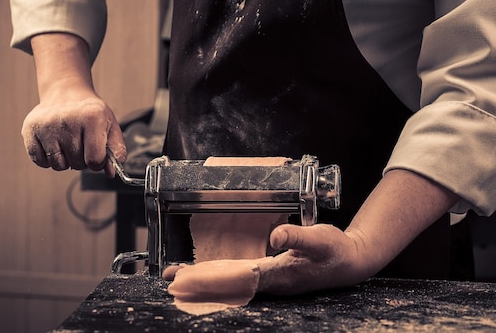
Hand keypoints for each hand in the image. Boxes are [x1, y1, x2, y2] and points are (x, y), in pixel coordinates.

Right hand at [22, 88, 125, 175]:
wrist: (66, 94)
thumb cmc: (89, 113)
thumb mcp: (110, 126)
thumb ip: (116, 150)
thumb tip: (110, 172)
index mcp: (91, 117)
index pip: (95, 159)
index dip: (97, 162)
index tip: (96, 154)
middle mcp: (67, 120)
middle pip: (77, 163)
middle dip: (81, 159)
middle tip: (80, 142)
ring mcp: (46, 125)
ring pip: (58, 165)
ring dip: (65, 160)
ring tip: (67, 143)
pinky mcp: (30, 130)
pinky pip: (41, 162)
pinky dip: (48, 159)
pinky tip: (53, 144)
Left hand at [165, 170, 458, 298]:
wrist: (351, 260)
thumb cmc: (335, 250)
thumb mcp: (319, 239)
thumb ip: (297, 236)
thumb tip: (276, 236)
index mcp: (277, 276)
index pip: (235, 280)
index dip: (209, 281)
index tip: (186, 279)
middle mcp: (270, 283)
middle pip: (227, 286)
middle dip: (198, 283)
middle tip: (170, 278)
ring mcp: (271, 281)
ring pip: (231, 283)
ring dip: (206, 280)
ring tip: (180, 276)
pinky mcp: (272, 275)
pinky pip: (240, 277)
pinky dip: (221, 276)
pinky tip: (210, 272)